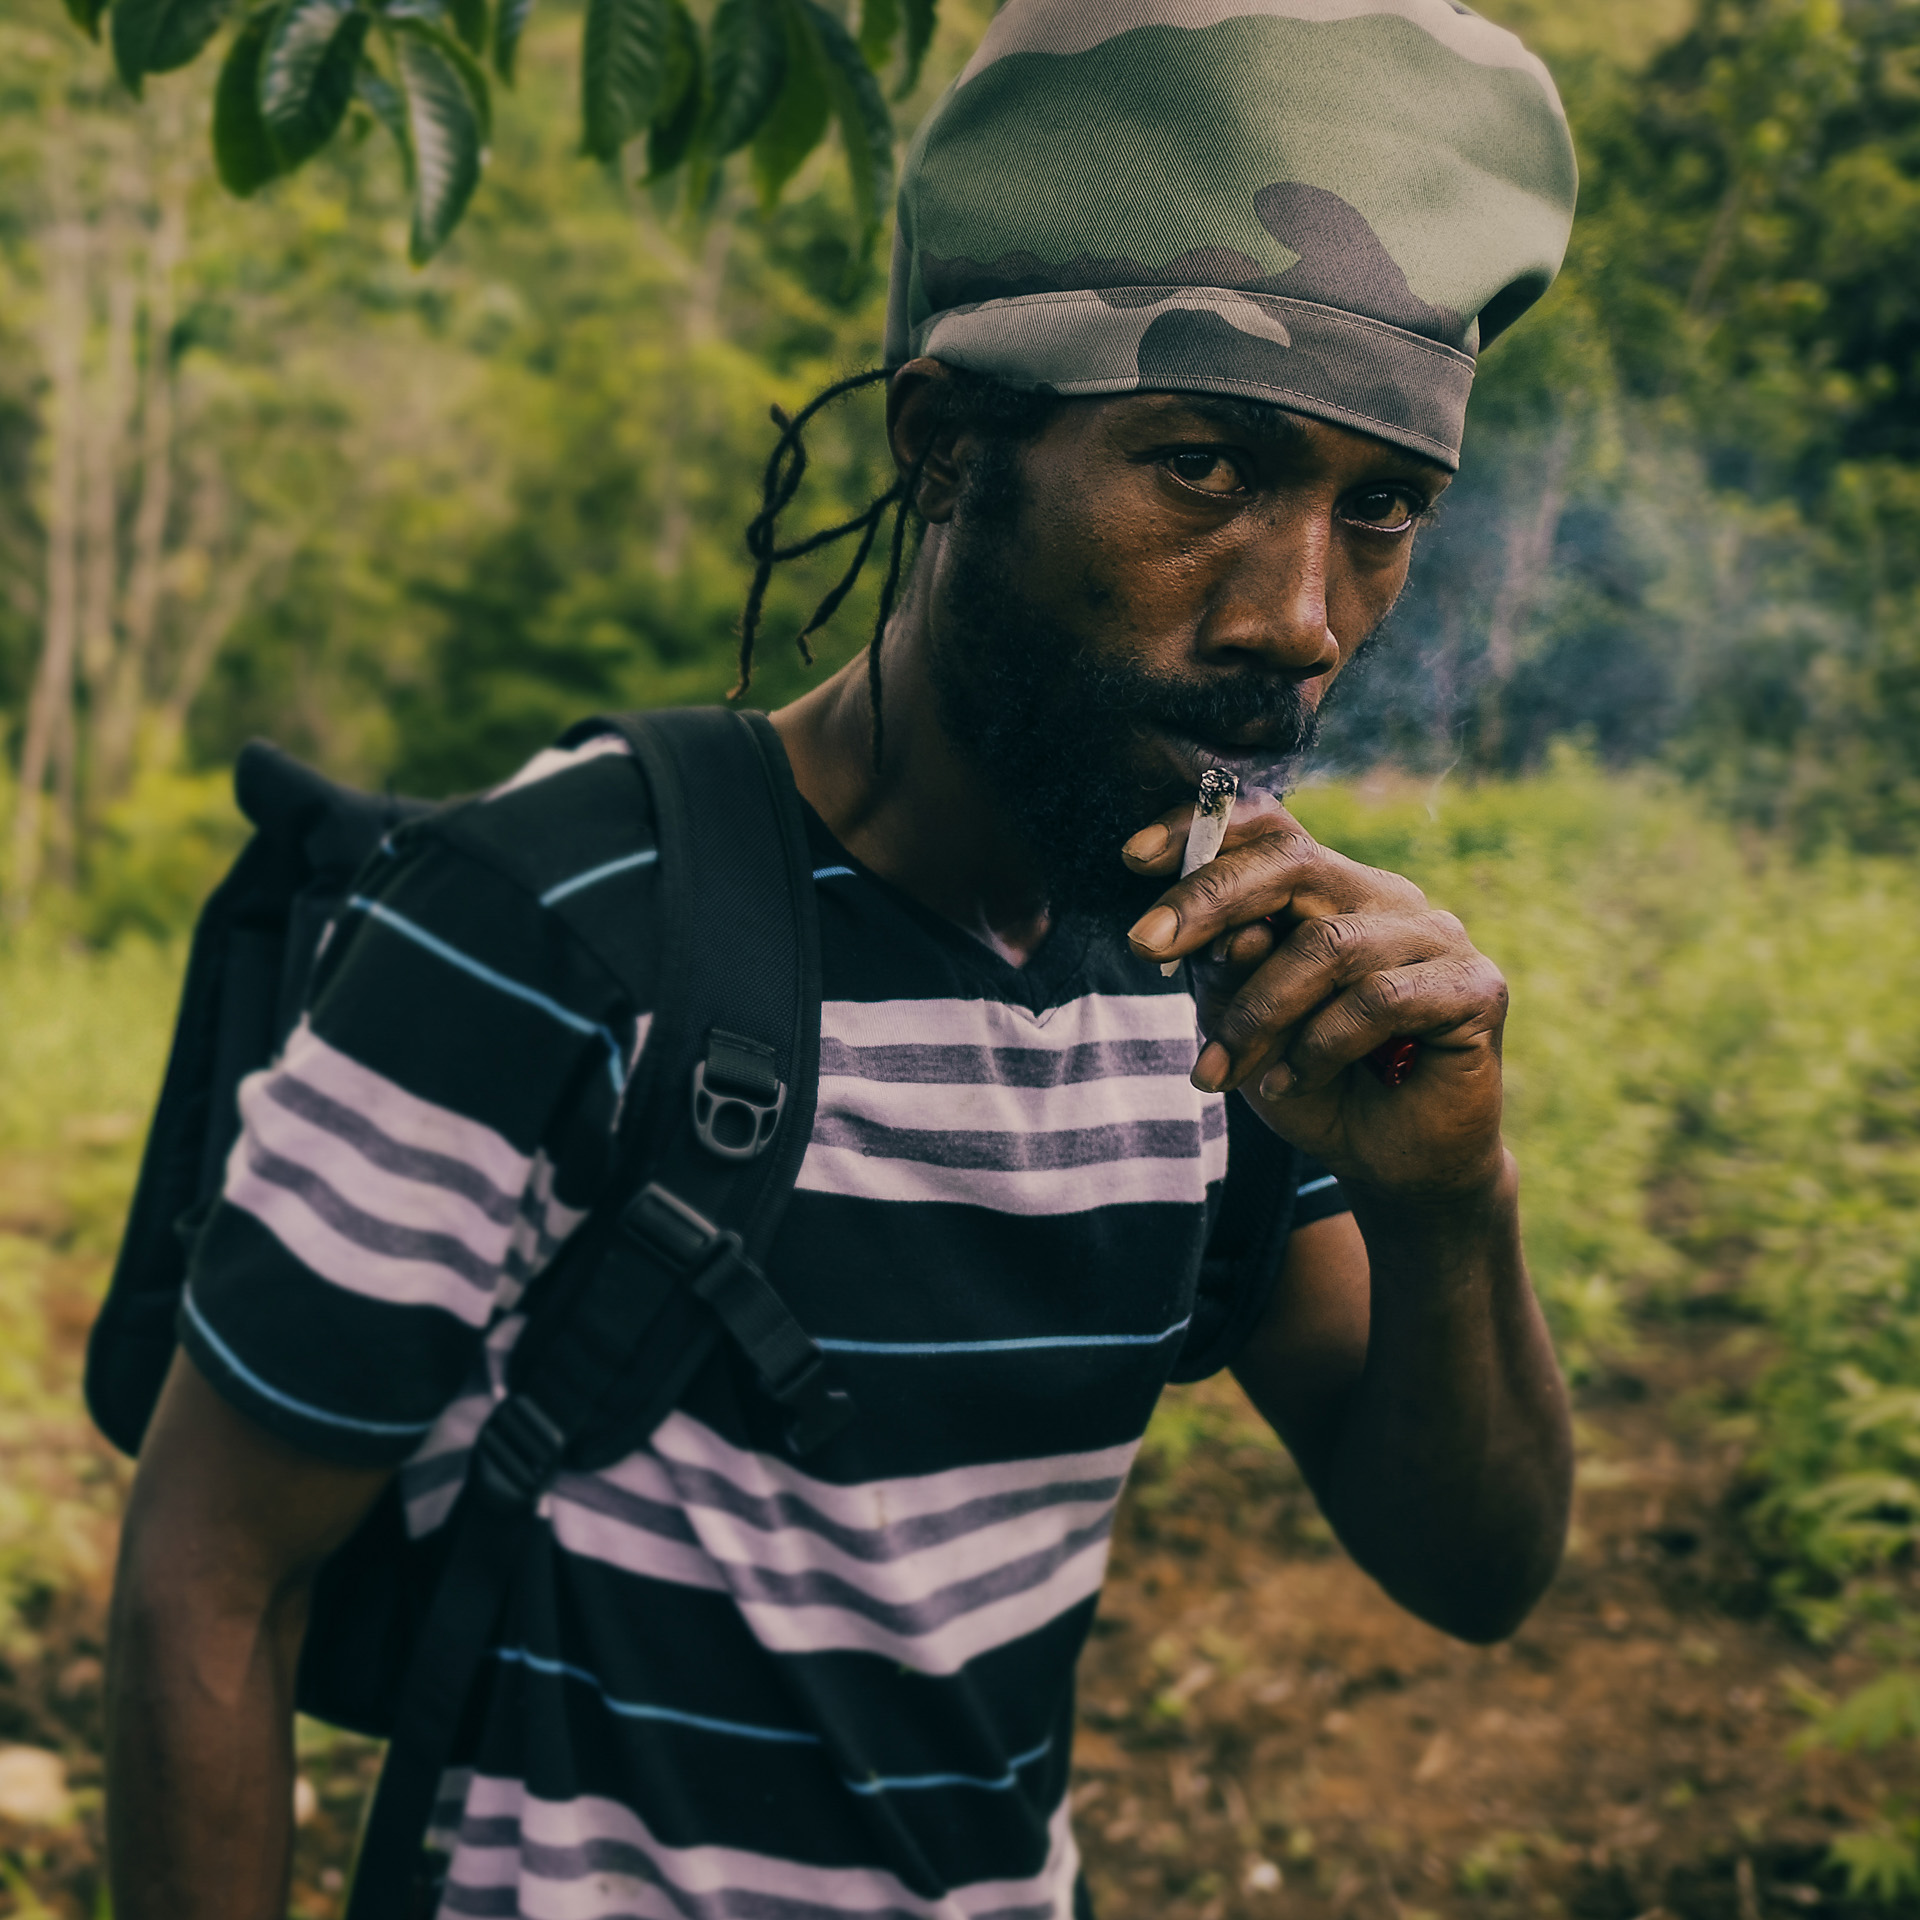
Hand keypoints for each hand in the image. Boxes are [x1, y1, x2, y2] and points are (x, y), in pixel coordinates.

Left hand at [1121, 797, 1508, 1199]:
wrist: (1390, 1164)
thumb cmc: (1311, 1082)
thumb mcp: (1243, 1025)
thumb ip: (1227, 971)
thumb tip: (1227, 933)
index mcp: (1329, 891)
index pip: (1271, 828)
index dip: (1204, 828)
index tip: (1133, 857)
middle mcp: (1385, 898)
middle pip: (1294, 862)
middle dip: (1209, 900)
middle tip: (1144, 944)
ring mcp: (1437, 936)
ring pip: (1327, 944)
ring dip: (1259, 1013)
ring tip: (1222, 1071)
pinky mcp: (1476, 987)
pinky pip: (1379, 1000)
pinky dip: (1319, 1046)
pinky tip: (1291, 1083)